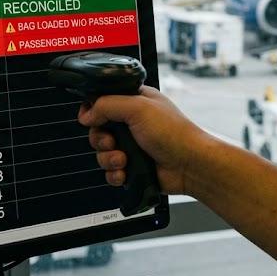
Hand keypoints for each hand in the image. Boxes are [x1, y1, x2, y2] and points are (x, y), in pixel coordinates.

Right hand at [78, 86, 213, 194]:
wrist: (190, 165)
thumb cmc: (174, 133)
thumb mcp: (138, 107)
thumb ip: (107, 105)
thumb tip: (87, 115)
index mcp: (134, 102)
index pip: (102, 102)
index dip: (92, 111)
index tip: (91, 119)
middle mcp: (131, 123)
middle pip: (98, 130)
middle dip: (101, 139)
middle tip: (112, 142)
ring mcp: (131, 145)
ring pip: (102, 153)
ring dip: (108, 158)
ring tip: (124, 160)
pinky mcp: (132, 166)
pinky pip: (110, 171)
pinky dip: (115, 173)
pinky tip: (126, 172)